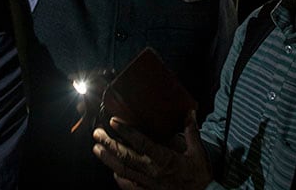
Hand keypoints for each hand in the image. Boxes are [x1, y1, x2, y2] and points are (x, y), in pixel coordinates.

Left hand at [92, 111, 213, 189]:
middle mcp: (153, 172)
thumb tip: (189, 112)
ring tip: (96, 149)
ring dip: (108, 159)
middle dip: (109, 145)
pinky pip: (129, 186)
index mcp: (164, 159)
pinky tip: (112, 171)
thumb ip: (191, 131)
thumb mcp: (197, 152)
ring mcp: (148, 183)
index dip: (127, 132)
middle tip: (97, 133)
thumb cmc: (199, 175)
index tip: (114, 122)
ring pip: (123, 171)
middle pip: (126, 157)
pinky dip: (118, 178)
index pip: (142, 143)